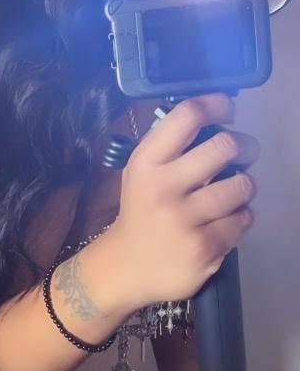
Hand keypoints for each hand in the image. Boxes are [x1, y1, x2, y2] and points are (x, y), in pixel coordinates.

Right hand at [99, 93, 259, 310]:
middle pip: (225, 146)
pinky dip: (240, 216)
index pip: (188, 115)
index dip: (216, 104)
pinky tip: (224, 219)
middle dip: (244, 146)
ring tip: (233, 190)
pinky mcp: (205, 247)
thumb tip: (215, 115)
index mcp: (146, 162)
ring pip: (242, 184)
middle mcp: (163, 187)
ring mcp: (185, 220)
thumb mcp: (140, 171)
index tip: (227, 111)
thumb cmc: (140, 210)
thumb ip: (170, 146)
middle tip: (244, 152)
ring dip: (244, 185)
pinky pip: (243, 218)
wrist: (126, 266)